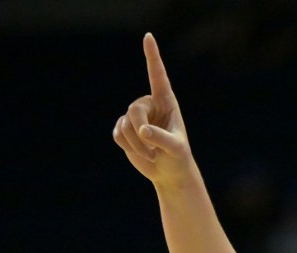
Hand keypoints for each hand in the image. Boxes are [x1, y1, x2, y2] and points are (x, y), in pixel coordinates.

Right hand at [112, 33, 192, 187]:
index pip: (157, 76)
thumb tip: (143, 129)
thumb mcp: (176, 149)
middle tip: (153, 150)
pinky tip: (142, 153)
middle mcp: (150, 104)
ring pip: (125, 124)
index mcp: (167, 102)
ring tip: (152, 154)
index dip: (152, 56)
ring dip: (136, 145)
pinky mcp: (124, 128)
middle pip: (134, 110)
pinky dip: (129, 147)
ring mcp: (135, 116)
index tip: (148, 36)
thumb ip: (162, 138)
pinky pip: (118, 134)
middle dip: (140, 132)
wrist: (169, 171)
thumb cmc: (178, 158)